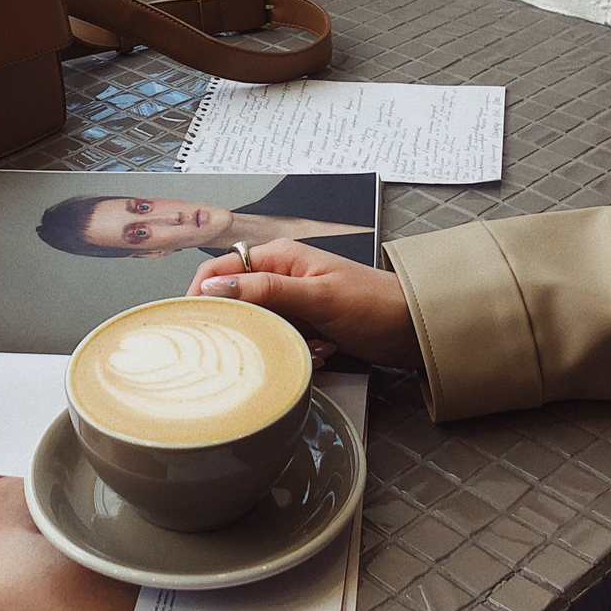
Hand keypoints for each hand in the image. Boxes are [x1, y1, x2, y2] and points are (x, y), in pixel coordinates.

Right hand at [187, 241, 422, 369]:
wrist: (415, 329)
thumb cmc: (374, 304)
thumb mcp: (318, 296)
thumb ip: (266, 291)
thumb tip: (215, 289)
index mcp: (279, 257)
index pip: (220, 270)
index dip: (202, 294)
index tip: (195, 323)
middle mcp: (281, 277)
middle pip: (235, 302)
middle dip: (246, 326)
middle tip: (257, 344)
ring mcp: (293, 303)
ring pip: (258, 326)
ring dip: (276, 341)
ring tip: (308, 346)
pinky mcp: (305, 326)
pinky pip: (281, 340)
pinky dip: (296, 351)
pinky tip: (322, 352)